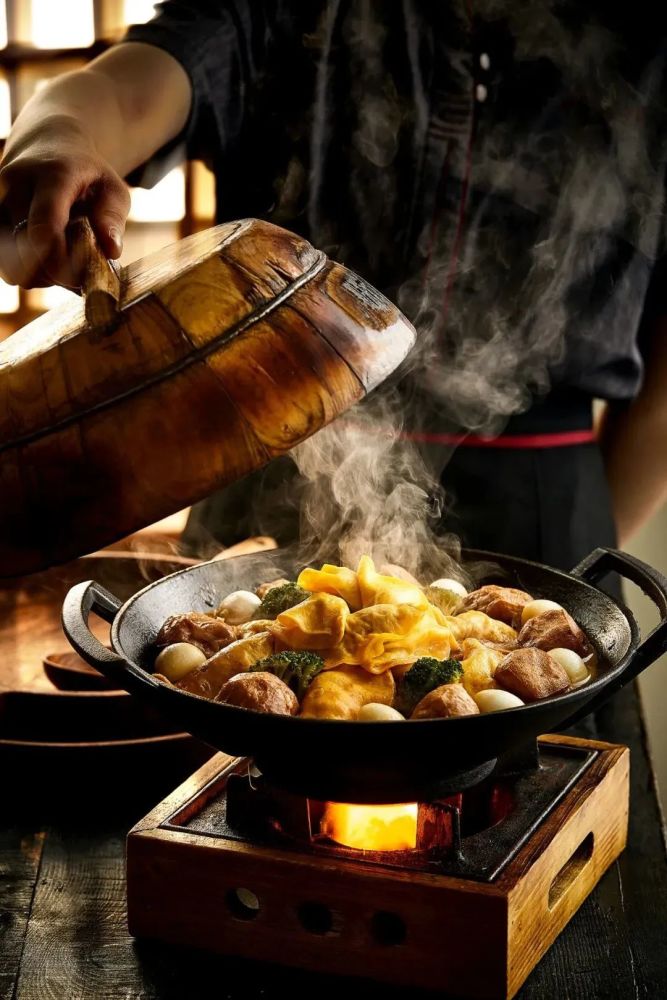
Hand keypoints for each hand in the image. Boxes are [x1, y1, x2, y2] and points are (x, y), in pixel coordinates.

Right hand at [0, 114, 129, 288]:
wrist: (47, 144)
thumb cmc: (86, 173)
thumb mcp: (112, 187)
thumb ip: (112, 217)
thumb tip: (112, 251)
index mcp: (51, 175)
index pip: (45, 228)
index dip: (61, 262)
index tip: (82, 274)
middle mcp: (15, 185)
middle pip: (25, 252)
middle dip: (54, 273)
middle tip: (77, 273)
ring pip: (10, 263)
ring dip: (38, 276)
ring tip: (61, 262)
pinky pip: (2, 263)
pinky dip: (25, 272)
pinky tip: (44, 260)